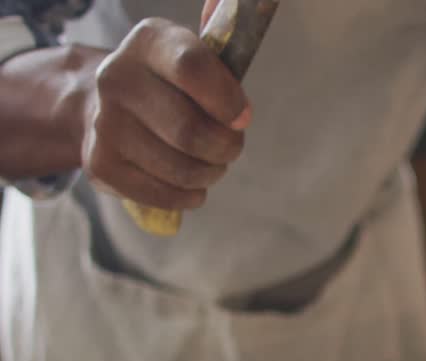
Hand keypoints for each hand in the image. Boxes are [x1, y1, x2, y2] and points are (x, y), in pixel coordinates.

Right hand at [78, 14, 248, 209]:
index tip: (243, 117)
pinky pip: (163, 194)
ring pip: (181, 168)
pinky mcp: (100, 165)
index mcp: (148, 42)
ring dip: (211, 172)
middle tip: (230, 146)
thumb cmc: (169, 84)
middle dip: (226, 147)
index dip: (227, 100)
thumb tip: (225, 6)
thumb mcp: (193, 54)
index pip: (192, 68)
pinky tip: (191, 183)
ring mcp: (104, 123)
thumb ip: (220, 43)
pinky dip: (190, 194)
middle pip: (190, 131)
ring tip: (211, 162)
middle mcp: (117, 78)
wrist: (102, 107)